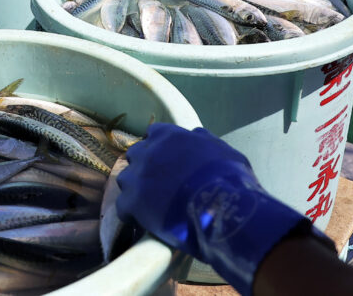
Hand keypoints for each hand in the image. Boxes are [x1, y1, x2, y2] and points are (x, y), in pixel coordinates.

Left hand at [116, 124, 314, 295]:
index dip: (159, 146)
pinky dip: (131, 213)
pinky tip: (141, 220)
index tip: (164, 157)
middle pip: (136, 154)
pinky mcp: (132, 202)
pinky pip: (123, 206)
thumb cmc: (229, 179)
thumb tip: (195, 135)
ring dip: (134, 188)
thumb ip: (203, 140)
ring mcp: (137, 177)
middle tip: (157, 181)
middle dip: (144, 165)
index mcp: (169, 136)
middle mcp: (148, 152)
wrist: (221, 209)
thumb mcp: (222, 150)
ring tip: (148, 202)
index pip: (154, 133)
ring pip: (125, 178)